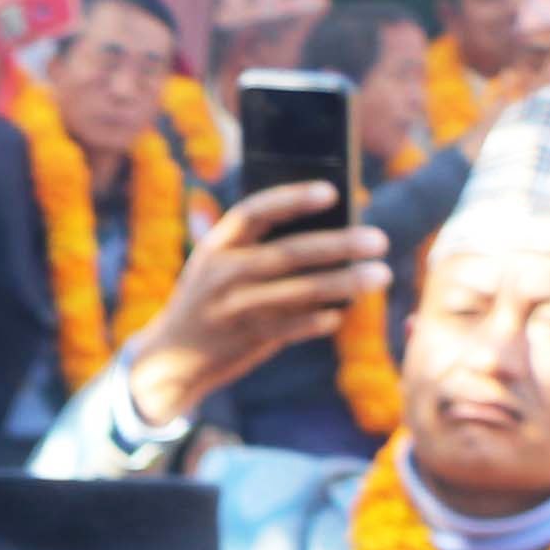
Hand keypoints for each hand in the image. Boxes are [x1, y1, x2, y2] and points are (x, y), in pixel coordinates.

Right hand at [115, 181, 390, 432]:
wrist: (170, 358)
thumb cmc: (211, 300)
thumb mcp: (219, 266)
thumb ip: (260, 248)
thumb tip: (333, 231)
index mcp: (216, 246)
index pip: (254, 212)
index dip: (292, 200)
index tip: (332, 192)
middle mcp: (222, 275)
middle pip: (287, 253)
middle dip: (337, 245)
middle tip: (379, 240)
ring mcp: (232, 309)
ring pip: (296, 292)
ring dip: (342, 283)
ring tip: (379, 275)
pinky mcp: (243, 339)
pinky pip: (289, 328)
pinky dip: (316, 321)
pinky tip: (340, 315)